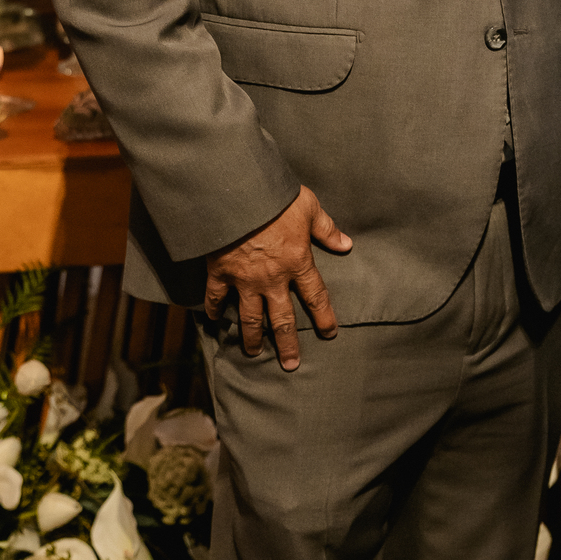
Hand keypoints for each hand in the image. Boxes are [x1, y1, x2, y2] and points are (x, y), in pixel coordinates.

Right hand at [205, 185, 351, 369]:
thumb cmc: (276, 199)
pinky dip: (213, 309)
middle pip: (282, 318)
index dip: (324, 317)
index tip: (329, 333)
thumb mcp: (309, 208)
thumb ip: (326, 229)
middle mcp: (272, 279)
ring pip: (250, 317)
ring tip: (254, 353)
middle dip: (288, 343)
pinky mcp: (220, 273)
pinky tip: (214, 320)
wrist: (236, 195)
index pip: (316, 297)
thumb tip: (346, 244)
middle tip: (291, 364)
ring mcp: (244, 279)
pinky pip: (215, 297)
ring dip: (253, 337)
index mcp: (297, 263)